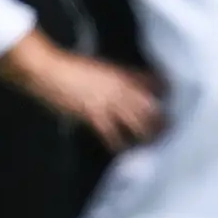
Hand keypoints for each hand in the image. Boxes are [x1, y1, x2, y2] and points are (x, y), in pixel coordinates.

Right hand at [0, 30, 163, 148]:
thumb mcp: (97, 67)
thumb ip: (113, 76)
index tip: (170, 101)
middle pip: (149, 106)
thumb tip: (124, 86)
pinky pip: (112, 134)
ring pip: (136, 122)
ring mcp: (107, 102)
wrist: (47, 70)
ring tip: (152, 143)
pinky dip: (118, 144)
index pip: (151, 82)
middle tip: (169, 130)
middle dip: (161, 118)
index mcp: (120, 73)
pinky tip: (121, 150)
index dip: (163, 92)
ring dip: (145, 134)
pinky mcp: (93, 115)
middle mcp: (119, 88)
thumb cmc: (68, 67)